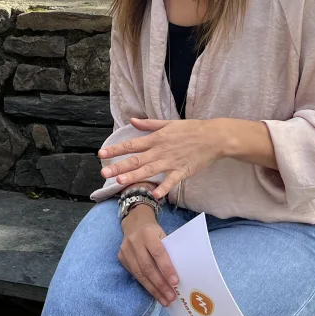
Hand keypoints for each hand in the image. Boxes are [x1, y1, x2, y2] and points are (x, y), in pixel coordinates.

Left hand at [100, 118, 223, 199]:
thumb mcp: (168, 123)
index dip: (116, 149)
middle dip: (119, 166)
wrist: (213, 137)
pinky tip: (154, 195)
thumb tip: (132, 120)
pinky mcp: (183, 171)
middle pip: (136, 160)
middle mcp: (160, 151)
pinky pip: (171, 181)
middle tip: (104, 172)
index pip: (132, 144)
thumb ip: (148, 124)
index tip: (101, 153)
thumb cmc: (190, 129)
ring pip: (149, 170)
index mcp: (156, 139)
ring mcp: (171, 162)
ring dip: (134, 176)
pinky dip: (163, 188)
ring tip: (120, 181)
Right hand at [119, 204, 178, 306]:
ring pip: (139, 274)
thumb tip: (178, 274)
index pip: (158, 252)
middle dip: (160, 284)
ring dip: (153, 289)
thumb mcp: (163, 234)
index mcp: (147, 233)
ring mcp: (125, 250)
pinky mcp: (121, 258)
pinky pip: (134, 274)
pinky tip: (155, 293)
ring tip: (164, 300)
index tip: (175, 282)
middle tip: (171, 297)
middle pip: (147, 266)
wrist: (134, 223)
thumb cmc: (154, 231)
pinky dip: (145, 285)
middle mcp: (134, 242)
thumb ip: (168, 250)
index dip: (166, 267)